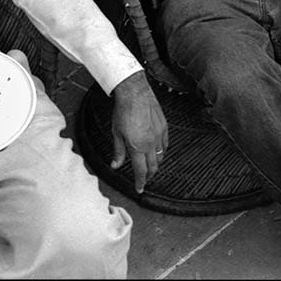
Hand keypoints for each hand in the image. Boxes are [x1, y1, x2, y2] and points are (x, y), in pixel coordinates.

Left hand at [110, 71, 167, 193]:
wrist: (134, 92)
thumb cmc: (123, 110)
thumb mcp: (116, 133)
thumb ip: (118, 151)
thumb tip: (115, 165)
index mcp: (137, 147)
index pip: (141, 171)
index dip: (140, 182)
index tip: (139, 189)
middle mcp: (151, 143)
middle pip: (153, 167)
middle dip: (148, 176)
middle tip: (143, 179)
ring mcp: (159, 135)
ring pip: (161, 156)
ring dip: (155, 164)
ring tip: (149, 166)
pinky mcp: (164, 127)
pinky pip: (165, 144)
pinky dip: (161, 151)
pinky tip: (157, 151)